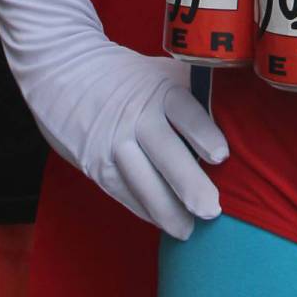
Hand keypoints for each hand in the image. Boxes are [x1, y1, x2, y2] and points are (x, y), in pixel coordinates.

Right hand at [26, 34, 228, 239]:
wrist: (60, 65)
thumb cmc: (125, 74)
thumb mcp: (158, 71)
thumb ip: (189, 94)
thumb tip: (236, 120)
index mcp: (159, 87)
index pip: (185, 111)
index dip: (203, 133)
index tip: (221, 156)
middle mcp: (136, 114)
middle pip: (166, 152)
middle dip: (189, 184)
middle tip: (212, 210)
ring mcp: (113, 140)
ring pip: (142, 181)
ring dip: (166, 210)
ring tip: (188, 231)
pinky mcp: (93, 161)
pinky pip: (121, 191)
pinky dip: (142, 209)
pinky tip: (161, 222)